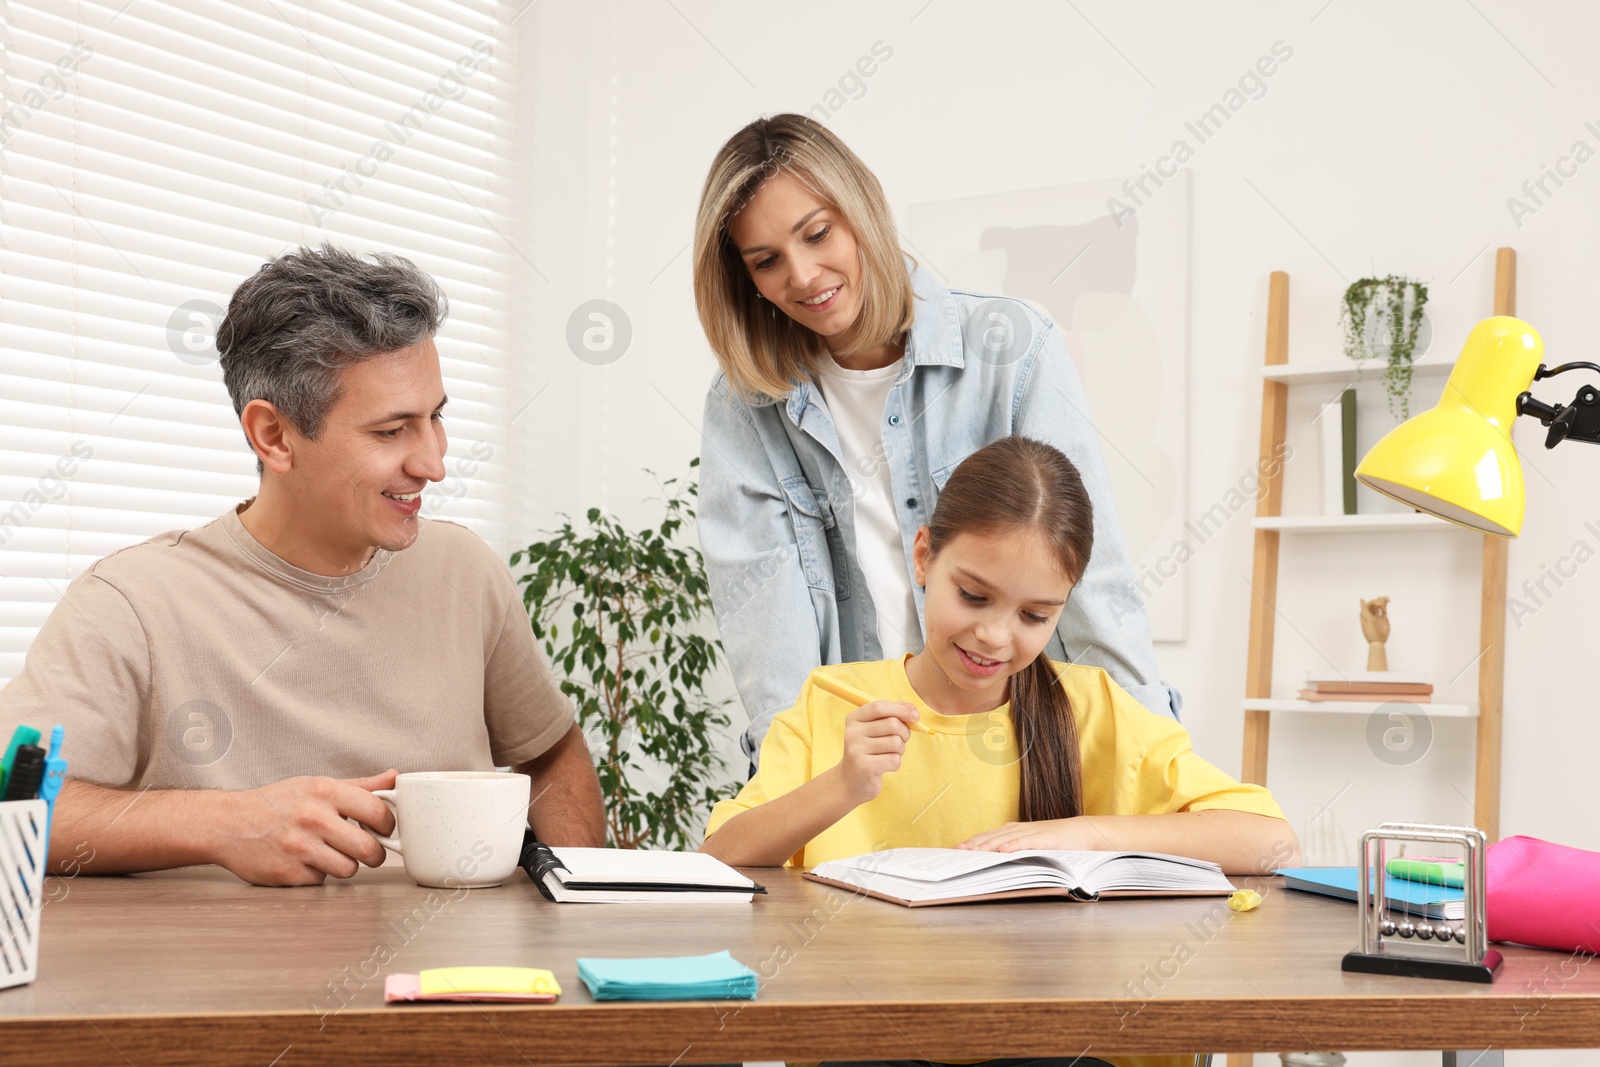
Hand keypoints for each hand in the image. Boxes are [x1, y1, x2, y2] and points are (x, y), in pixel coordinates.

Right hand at [212, 769, 398, 885]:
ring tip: (333, 854)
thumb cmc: (276, 803)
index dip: (388, 824)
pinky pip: (322, 881)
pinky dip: (318, 875)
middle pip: (369, 849)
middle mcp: (313, 818)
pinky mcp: (288, 873)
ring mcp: (299, 847)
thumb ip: (360, 785)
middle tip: (368, 851)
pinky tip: (306, 861)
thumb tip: (394, 778)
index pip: (377, 811)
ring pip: (349, 869)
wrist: (228, 824)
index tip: (383, 829)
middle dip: (375, 854)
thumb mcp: (316, 785)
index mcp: (325, 791)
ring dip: (346, 865)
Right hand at [836, 700, 918, 804]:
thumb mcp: (876, 729)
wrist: (851, 781)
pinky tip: (884, 766)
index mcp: (854, 719)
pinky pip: (894, 760)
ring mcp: (856, 750)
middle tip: (900, 741)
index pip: (879, 707)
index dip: (901, 709)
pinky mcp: (864, 767)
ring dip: (900, 750)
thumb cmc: (869, 751)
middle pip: (892, 724)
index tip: (915, 716)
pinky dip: (895, 763)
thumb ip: (892, 714)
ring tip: (889, 754)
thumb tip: (911, 708)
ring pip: (896, 742)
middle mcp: (852, 732)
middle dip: (904, 733)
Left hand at [958, 818, 1101, 852]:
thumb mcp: (1032, 847)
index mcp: (1014, 832)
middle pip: (992, 837)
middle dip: (974, 845)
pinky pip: (1027, 841)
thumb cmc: (1056, 842)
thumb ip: (1016, 851)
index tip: (956, 850)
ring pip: (1005, 838)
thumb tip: (996, 862)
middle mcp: (1019, 829)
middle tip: (957, 852)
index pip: (988, 837)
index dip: (972, 843)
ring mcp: (1032, 832)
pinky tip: (1003, 850)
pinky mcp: (1046, 838)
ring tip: (973, 852)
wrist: (1083, 833)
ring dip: (988, 845)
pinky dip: (1015, 845)